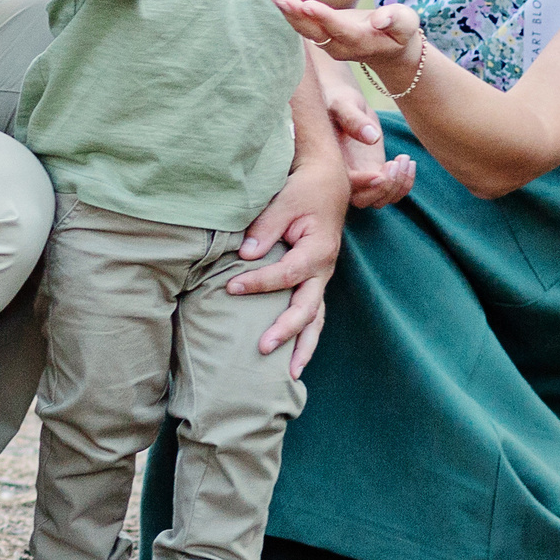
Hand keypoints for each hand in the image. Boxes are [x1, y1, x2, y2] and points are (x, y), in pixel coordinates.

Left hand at [230, 150, 348, 376]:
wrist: (329, 184)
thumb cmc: (304, 191)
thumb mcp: (284, 201)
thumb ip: (265, 229)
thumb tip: (246, 255)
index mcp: (318, 250)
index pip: (286, 274)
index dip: (258, 283)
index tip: (231, 288)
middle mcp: (324, 270)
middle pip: (307, 308)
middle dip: (286, 331)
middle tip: (263, 348)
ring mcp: (321, 279)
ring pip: (315, 320)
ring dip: (303, 347)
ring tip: (290, 374)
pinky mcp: (315, 282)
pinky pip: (312, 315)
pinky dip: (305, 336)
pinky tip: (293, 358)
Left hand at [274, 0, 424, 80]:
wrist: (391, 50)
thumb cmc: (400, 32)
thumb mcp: (407, 24)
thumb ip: (396, 20)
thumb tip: (380, 19)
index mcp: (362, 41)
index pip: (340, 29)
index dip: (324, 17)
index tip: (308, 4)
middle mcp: (341, 46)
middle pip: (315, 31)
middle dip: (296, 14)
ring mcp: (329, 45)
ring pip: (305, 30)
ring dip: (289, 13)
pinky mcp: (322, 38)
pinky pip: (303, 27)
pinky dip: (291, 13)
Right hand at [319, 64, 414, 206]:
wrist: (343, 101)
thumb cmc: (337, 100)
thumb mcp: (343, 105)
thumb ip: (354, 120)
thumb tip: (373, 137)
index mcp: (330, 164)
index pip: (347, 185)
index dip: (364, 184)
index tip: (380, 172)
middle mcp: (345, 176)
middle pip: (364, 200)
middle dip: (384, 188)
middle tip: (396, 162)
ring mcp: (361, 177)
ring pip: (380, 200)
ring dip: (398, 186)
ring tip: (405, 159)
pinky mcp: (375, 173)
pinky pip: (391, 191)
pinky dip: (404, 183)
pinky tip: (408, 161)